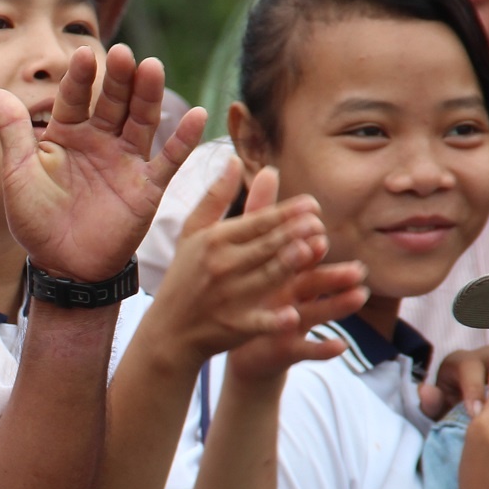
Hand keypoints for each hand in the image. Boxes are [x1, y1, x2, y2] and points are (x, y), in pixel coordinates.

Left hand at [0, 45, 205, 282]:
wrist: (63, 267)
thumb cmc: (36, 221)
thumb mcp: (19, 176)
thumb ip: (13, 134)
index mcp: (66, 134)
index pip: (74, 97)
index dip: (79, 77)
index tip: (82, 54)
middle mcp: (99, 140)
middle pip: (113, 101)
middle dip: (118, 78)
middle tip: (124, 54)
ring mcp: (125, 161)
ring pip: (141, 120)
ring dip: (148, 95)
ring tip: (153, 67)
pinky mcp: (147, 187)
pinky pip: (168, 160)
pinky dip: (184, 140)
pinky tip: (199, 115)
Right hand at [145, 161, 365, 372]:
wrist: (169, 330)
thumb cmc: (185, 275)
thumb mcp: (192, 232)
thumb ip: (215, 196)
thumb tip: (234, 158)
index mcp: (214, 241)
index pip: (256, 222)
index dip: (285, 213)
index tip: (312, 204)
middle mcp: (221, 266)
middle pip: (265, 246)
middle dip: (293, 233)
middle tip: (319, 223)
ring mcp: (227, 297)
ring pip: (266, 277)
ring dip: (289, 263)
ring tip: (315, 249)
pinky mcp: (234, 326)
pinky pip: (258, 322)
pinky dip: (274, 320)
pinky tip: (294, 315)